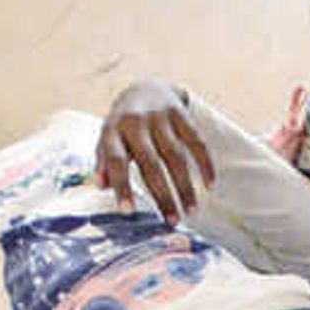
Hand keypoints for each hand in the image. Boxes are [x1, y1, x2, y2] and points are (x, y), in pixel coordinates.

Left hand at [96, 80, 214, 219]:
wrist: (146, 88)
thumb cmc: (123, 126)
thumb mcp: (108, 139)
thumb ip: (104, 162)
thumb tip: (100, 186)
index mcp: (113, 131)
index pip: (116, 161)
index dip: (122, 186)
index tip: (128, 212)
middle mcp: (136, 122)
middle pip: (151, 164)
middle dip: (162, 195)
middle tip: (171, 221)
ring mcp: (160, 117)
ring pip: (176, 156)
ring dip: (185, 186)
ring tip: (190, 211)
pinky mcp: (181, 113)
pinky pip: (197, 141)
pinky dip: (205, 163)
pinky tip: (210, 185)